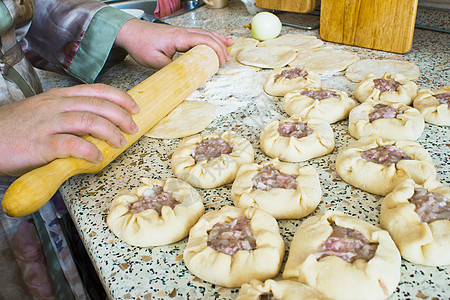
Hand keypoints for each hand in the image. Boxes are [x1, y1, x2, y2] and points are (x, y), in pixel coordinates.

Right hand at [0, 84, 138, 175]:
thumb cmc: (16, 129)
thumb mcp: (44, 113)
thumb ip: (69, 115)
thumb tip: (98, 125)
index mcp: (59, 97)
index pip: (97, 90)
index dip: (119, 97)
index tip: (134, 107)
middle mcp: (56, 106)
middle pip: (98, 104)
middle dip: (121, 116)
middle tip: (132, 127)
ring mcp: (48, 123)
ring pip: (89, 120)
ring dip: (110, 132)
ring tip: (120, 142)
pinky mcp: (40, 144)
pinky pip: (71, 144)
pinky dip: (88, 150)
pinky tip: (96, 156)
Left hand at [114, 19, 233, 68]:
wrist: (129, 32)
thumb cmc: (140, 44)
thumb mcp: (155, 61)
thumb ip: (171, 68)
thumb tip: (184, 76)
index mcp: (178, 37)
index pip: (203, 40)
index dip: (215, 50)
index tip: (221, 61)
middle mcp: (182, 32)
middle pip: (207, 36)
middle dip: (220, 46)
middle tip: (227, 59)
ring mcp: (180, 31)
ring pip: (204, 32)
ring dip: (217, 39)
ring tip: (229, 45)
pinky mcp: (177, 33)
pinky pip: (197, 34)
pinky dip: (208, 37)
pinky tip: (212, 40)